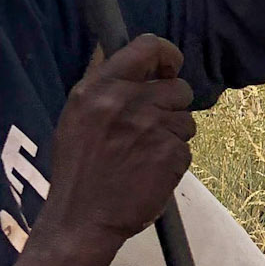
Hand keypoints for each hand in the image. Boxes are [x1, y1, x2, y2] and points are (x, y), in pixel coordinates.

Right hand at [0, 35, 193, 265]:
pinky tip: (149, 171)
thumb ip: (108, 87)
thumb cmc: (79, 168)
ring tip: (144, 154)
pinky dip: (173, 159)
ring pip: (187, 119)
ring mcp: (152, 129)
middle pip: (179, 87)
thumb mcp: (78, 115)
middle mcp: (127, 103)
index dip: (167, 55)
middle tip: (151, 126)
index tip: (169, 67)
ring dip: (173, 134)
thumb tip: (144, 64)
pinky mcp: (171, 154)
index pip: (148, 46)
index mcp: (100, 88)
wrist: (82, 219)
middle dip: (172, 105)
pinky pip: (186, 147)